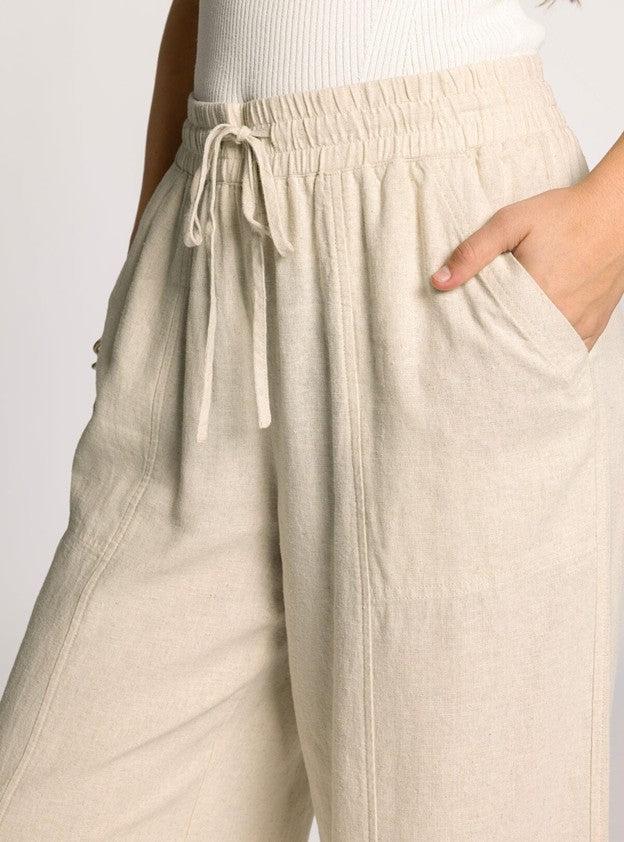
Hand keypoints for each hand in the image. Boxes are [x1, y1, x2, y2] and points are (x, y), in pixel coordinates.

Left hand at [431, 182, 623, 349]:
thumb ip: (473, 252)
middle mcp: (560, 316)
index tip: (461, 341)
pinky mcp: (594, 325)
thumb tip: (439, 281)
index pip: (494, 334)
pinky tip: (533, 349)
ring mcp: (580, 324)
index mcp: (536, 295)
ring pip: (543, 355)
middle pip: (518, 348)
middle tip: (477, 348)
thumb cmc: (566, 212)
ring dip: (523, 353)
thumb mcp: (510, 222)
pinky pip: (568, 353)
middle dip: (497, 351)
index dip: (476, 340)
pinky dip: (550, 354)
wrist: (616, 209)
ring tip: (502, 348)